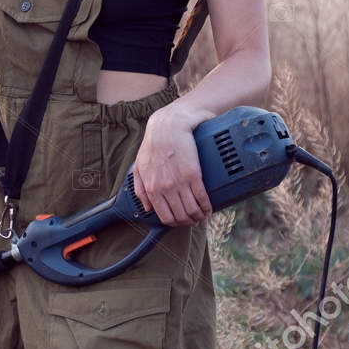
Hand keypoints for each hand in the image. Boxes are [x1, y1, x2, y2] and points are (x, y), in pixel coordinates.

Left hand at [132, 111, 212, 226]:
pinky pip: (202, 198)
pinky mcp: (193, 174)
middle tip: (194, 219)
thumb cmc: (154, 143)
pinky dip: (207, 206)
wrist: (170, 125)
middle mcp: (164, 188)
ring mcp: (179, 182)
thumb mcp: (139, 166)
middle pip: (180, 216)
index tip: (181, 221)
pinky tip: (209, 208)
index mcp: (151, 188)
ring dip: (199, 216)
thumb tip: (146, 207)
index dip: (175, 223)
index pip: (164, 216)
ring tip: (203, 215)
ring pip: (192, 210)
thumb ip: (140, 188)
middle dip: (189, 221)